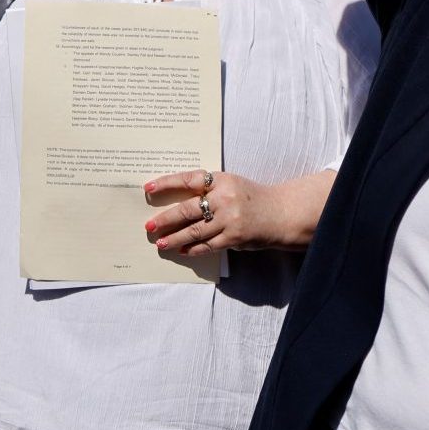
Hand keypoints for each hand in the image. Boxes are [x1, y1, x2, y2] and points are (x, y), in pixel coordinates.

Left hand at [144, 169, 317, 254]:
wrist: (280, 213)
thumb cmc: (251, 197)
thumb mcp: (231, 184)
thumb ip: (208, 190)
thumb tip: (177, 202)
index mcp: (221, 180)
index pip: (188, 179)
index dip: (166, 183)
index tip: (148, 188)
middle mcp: (224, 198)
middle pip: (187, 209)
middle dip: (165, 219)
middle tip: (149, 226)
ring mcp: (229, 219)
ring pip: (194, 230)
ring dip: (174, 238)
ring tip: (161, 243)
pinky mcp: (234, 237)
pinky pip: (208, 245)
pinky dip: (193, 249)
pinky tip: (181, 250)